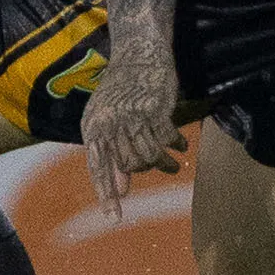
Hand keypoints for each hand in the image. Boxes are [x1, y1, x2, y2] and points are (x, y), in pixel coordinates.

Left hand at [79, 47, 180, 222]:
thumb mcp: (109, 123)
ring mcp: (131, 115)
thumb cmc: (122, 93)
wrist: (138, 55)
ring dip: (164, 163)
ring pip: (149, 154)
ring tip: (174, 166)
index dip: (106, 193)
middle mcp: (108, 123)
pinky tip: (181, 146)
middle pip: (128, 164)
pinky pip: (166, 138)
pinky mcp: (153, 108)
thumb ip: (113, 155)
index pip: (98, 167)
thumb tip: (121, 190)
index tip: (114, 219)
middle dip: (145, 171)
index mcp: (92, 127)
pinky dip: (175, 145)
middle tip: (160, 168)